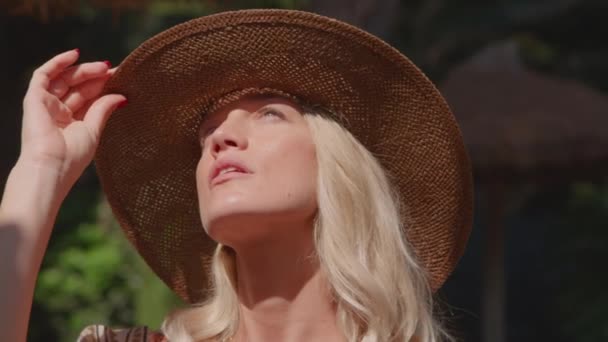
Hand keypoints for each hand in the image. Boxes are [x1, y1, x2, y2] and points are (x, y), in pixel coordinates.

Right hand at [19, 49, 125, 192]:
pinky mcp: (34, 98)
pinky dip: (58, 62)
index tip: (122, 78)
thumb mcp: (94, 130)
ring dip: (84, 70)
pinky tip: (75, 54)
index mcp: (72, 123)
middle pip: (79, 87)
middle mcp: (58, 112)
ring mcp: (46, 104)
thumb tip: (121, 96)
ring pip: (65, 79)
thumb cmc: (73, 156)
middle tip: (115, 71)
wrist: (51, 166)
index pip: (89, 98)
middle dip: (97, 77)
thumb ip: (103, 109)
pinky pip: (44, 74)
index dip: (104, 87)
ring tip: (104, 67)